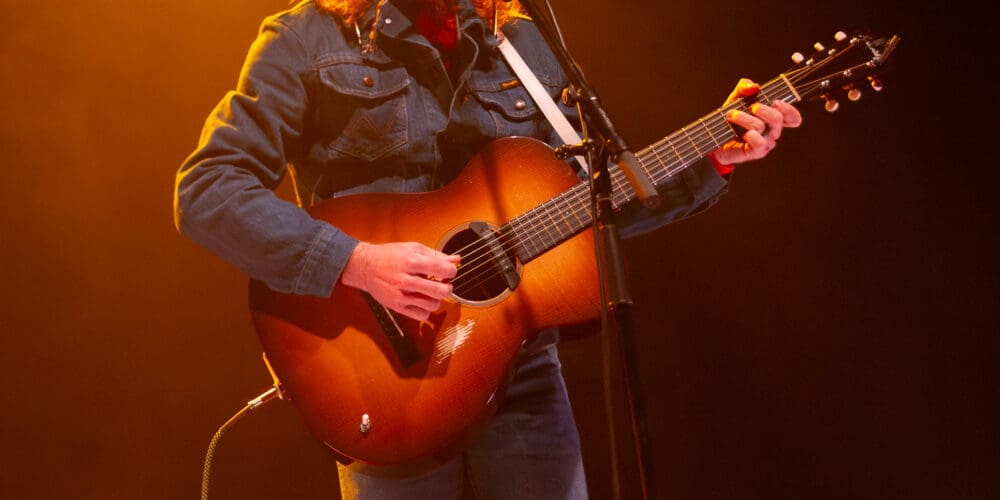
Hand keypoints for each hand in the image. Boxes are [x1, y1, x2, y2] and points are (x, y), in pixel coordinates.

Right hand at [341, 241, 460, 320]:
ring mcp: (401, 295)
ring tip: (432, 291)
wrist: (366, 266)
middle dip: (447, 287)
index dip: (451, 271)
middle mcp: (406, 279)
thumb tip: (456, 260)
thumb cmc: (389, 255)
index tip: (449, 271)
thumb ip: (436, 255)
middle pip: (440, 290)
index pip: (444, 270)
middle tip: (443, 283)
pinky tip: (422, 300)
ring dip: (437, 299)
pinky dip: (426, 310)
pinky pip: (421, 315)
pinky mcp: (397, 306)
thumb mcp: (413, 248)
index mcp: (412, 261)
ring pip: (432, 305)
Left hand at [709, 78, 802, 166]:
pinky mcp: (757, 151)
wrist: (715, 138)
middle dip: (763, 109)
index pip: (792, 116)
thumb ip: (745, 88)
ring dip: (744, 118)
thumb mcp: (736, 98)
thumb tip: (754, 87)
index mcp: (773, 117)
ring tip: (731, 115)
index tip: (775, 102)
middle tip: (751, 107)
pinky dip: (748, 134)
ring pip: (762, 126)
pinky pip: (759, 141)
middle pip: (778, 118)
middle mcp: (773, 130)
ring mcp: (766, 142)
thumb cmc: (730, 118)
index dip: (788, 109)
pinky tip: (737, 133)